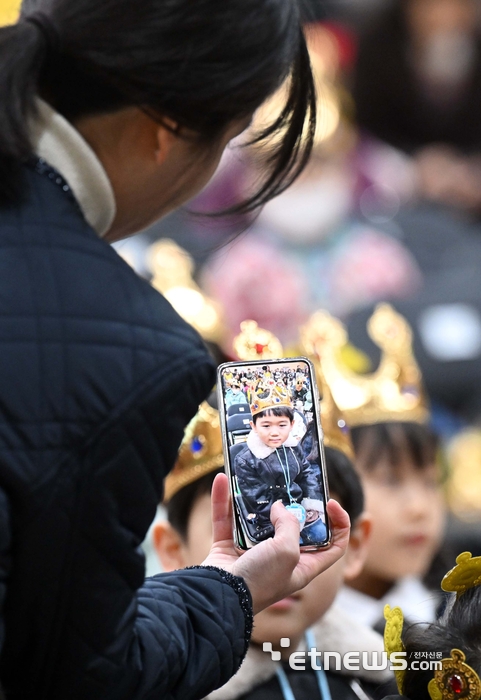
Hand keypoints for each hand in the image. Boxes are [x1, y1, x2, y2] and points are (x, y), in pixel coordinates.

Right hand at [201, 474, 349, 614]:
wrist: (219, 597)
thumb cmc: (260, 580)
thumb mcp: (287, 551)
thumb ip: (290, 525)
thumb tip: (279, 507)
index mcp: (303, 566)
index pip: (333, 546)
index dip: (339, 525)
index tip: (331, 503)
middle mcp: (280, 559)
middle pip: (293, 527)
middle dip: (293, 504)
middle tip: (290, 484)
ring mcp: (253, 553)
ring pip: (257, 519)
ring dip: (253, 499)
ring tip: (257, 477)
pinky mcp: (228, 547)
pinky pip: (226, 519)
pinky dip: (222, 501)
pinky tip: (221, 480)